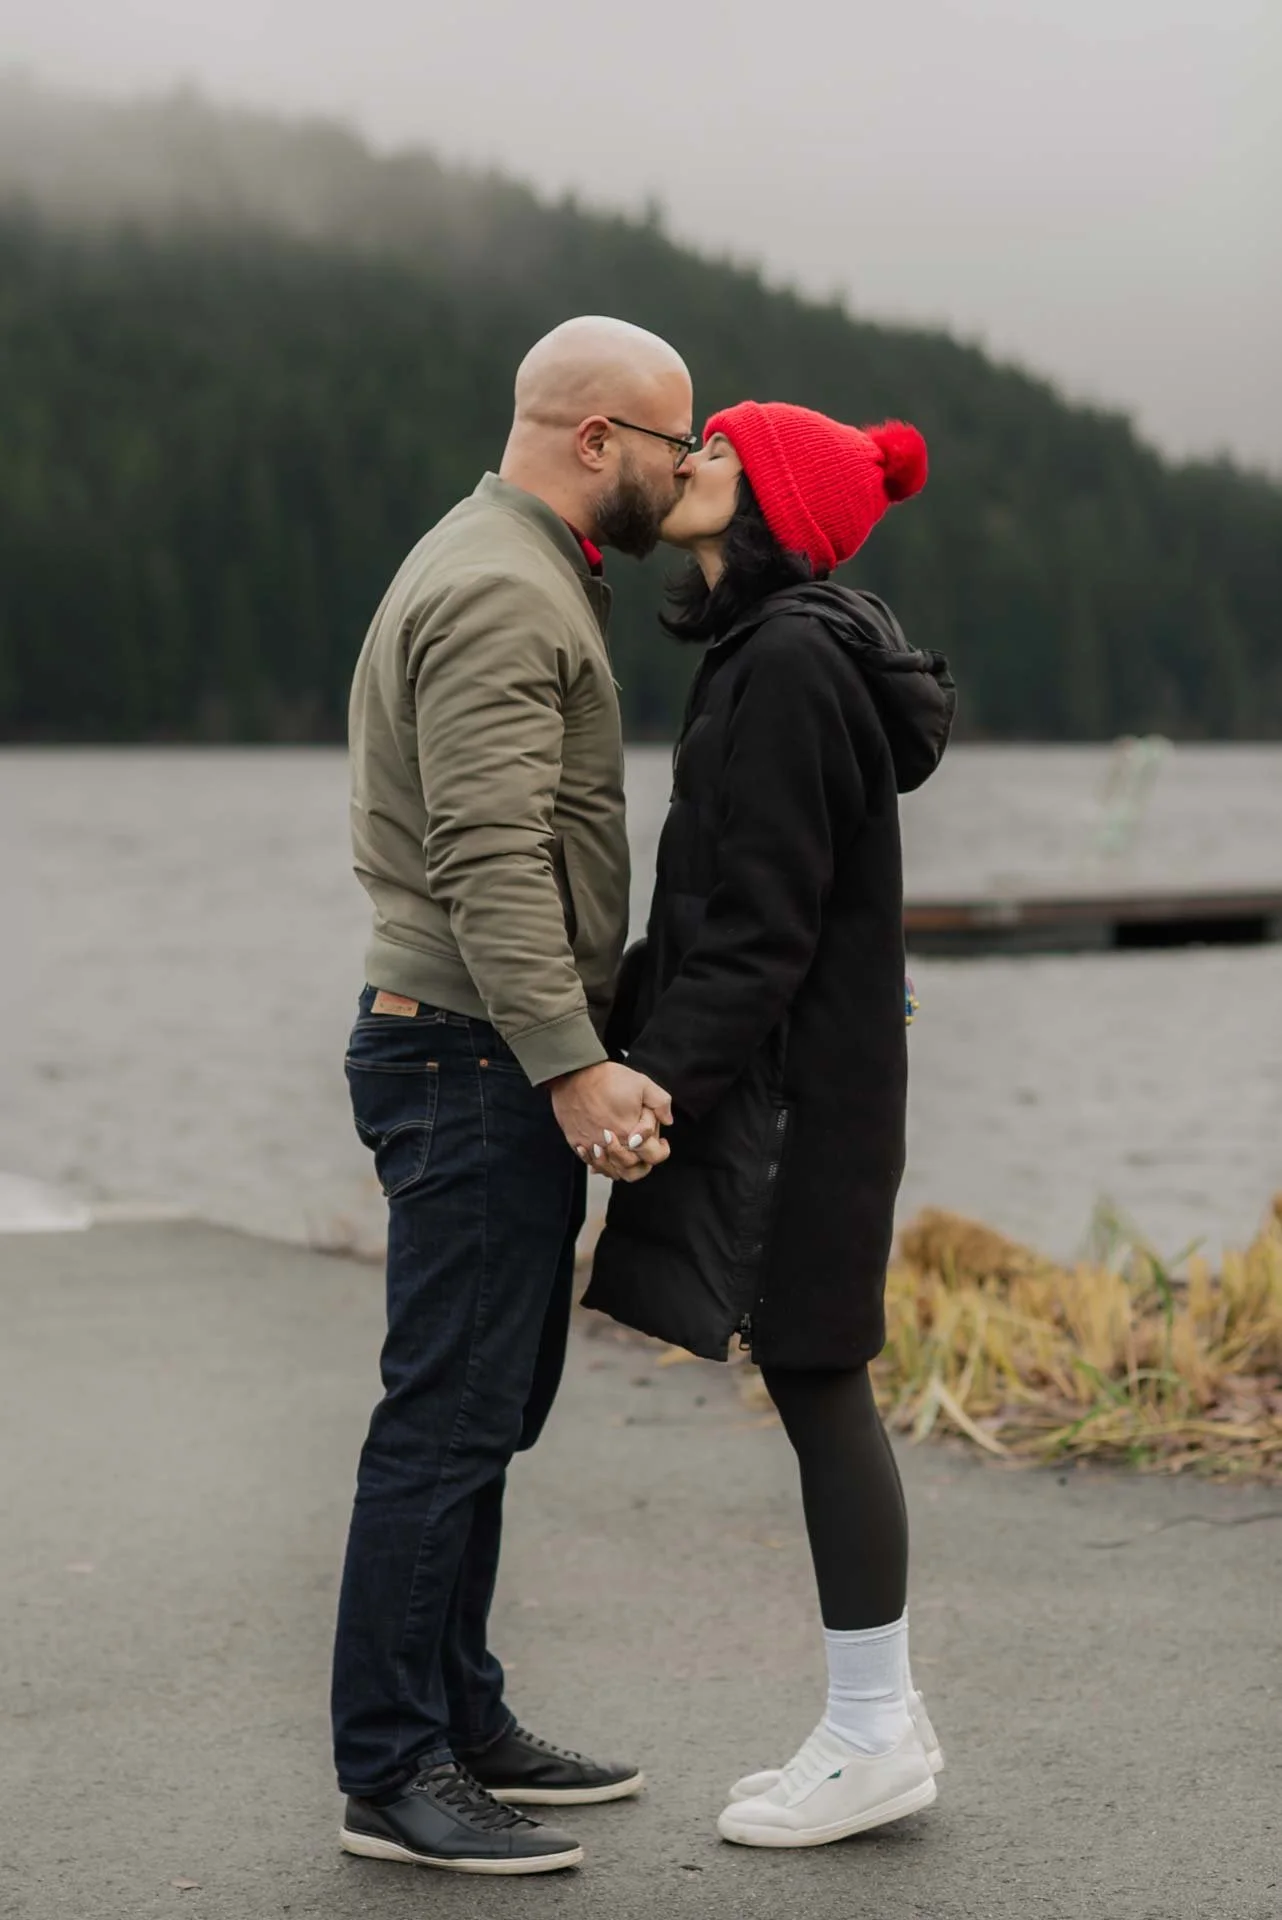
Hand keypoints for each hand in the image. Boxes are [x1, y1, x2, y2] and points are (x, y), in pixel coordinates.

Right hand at [550, 1062, 672, 1179]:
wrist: (573, 1074)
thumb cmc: (607, 1079)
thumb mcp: (642, 1084)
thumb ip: (661, 1103)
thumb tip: (668, 1120)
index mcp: (630, 1134)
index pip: (653, 1157)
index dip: (662, 1150)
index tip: (661, 1142)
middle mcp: (611, 1146)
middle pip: (633, 1171)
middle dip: (643, 1162)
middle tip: (644, 1149)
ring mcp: (592, 1146)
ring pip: (611, 1171)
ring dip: (621, 1165)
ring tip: (626, 1152)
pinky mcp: (576, 1143)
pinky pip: (591, 1163)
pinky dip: (600, 1163)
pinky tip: (605, 1152)